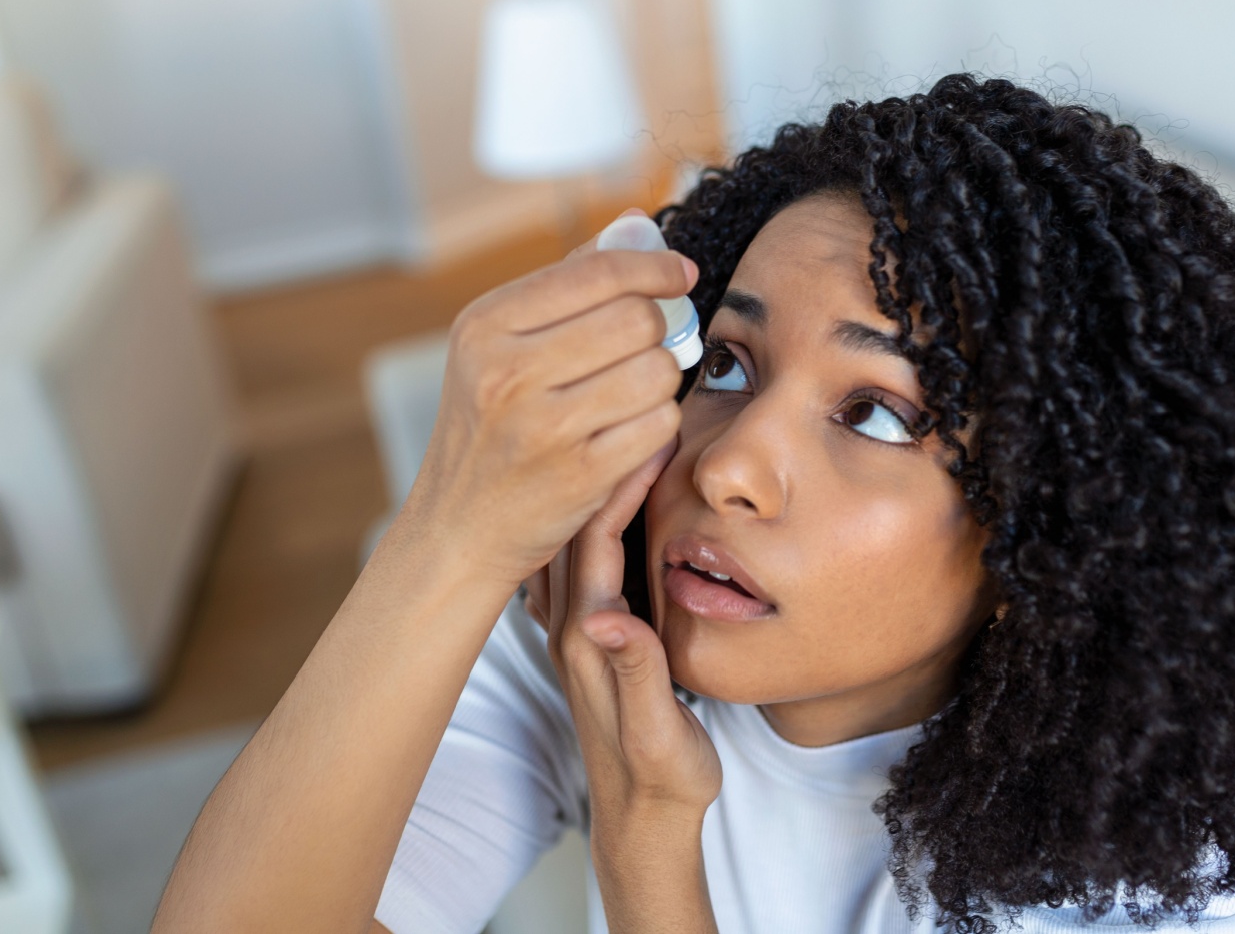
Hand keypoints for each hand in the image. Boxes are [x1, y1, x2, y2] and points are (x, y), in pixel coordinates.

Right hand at [400, 210, 695, 585]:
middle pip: (636, 318)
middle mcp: (507, 371)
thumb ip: (568, 282)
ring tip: (634, 390)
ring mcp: (543, 427)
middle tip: (649, 345)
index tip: (680, 274)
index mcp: (485, 325)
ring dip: (660, 378)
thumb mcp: (500, 345)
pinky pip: (660, 424)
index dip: (655, 267)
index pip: (598, 271)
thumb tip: (639, 224)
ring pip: (656, 370)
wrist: (459, 527)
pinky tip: (633, 429)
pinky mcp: (580, 476)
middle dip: (657, 329)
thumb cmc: (492, 427)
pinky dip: (658, 424)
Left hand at [523, 437, 722, 827]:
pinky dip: (598, 519)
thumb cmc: (661, 779)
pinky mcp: (590, 639)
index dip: (620, 480)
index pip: (596, 539)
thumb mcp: (657, 733)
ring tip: (619, 436)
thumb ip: (635, 674)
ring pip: (574, 538)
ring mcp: (577, 632)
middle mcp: (573, 628)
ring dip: (596, 484)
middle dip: (602, 462)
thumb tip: (608, 619)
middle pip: (576, 525)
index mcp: (590, 638)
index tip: (650, 429)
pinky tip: (611, 499)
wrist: (641, 822)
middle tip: (630, 412)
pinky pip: (584, 561)